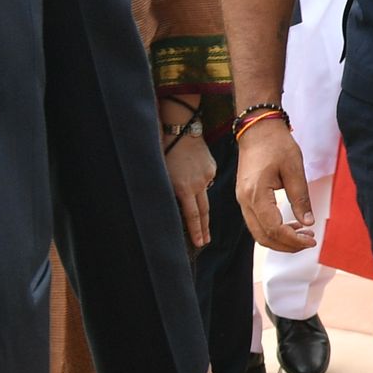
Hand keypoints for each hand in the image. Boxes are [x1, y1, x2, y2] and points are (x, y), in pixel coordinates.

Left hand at [165, 129, 214, 251]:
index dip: (196, 231)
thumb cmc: (165, 150)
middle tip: (205, 241)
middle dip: (203, 228)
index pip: (192, 215)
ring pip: (204, 195)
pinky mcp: (211, 168)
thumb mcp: (161, 173)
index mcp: (184, 188)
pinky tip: (191, 178)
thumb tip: (174, 205)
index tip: (200, 243)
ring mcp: (207, 176)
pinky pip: (205, 181)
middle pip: (203, 211)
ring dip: (201, 207)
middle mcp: (199, 184)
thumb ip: (170, 191)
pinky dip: (199, 185)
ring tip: (200, 219)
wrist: (181, 129)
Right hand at [235, 114, 316, 252]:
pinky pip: (257, 223)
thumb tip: (308, 223)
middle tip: (310, 242)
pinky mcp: (245, 199)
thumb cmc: (277, 145)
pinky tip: (292, 226)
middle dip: (287, 245)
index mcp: (256, 194)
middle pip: (263, 236)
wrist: (257, 131)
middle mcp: (244, 201)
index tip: (312, 241)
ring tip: (304, 235)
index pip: (273, 228)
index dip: (293, 240)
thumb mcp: (295, 169)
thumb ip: (300, 198)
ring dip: (280, 240)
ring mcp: (242, 201)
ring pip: (258, 233)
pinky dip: (273, 230)